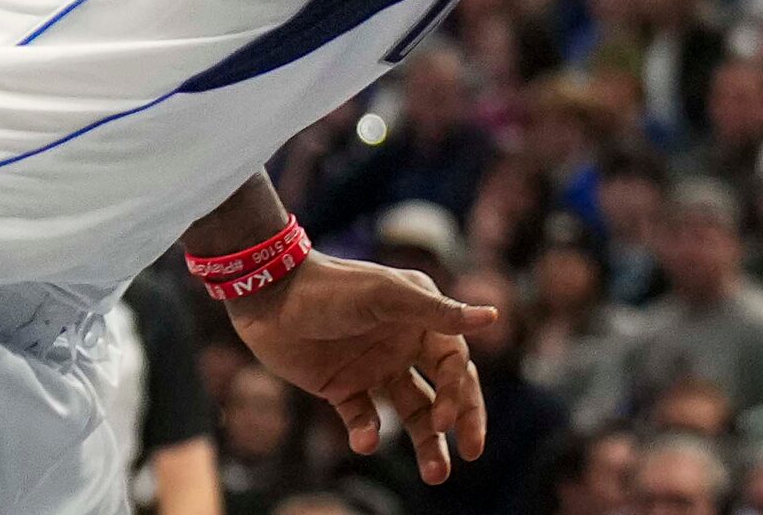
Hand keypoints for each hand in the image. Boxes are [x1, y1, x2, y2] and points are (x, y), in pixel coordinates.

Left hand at [225, 252, 492, 483]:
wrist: (271, 298)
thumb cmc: (334, 287)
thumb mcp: (388, 296)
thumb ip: (437, 312)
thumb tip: (492, 317)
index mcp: (423, 321)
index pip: (455, 363)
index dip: (457, 392)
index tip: (445, 421)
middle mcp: (406, 346)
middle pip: (445, 390)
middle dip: (461, 420)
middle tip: (472, 453)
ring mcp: (375, 368)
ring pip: (411, 411)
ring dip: (424, 441)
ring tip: (436, 476)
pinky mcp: (342, 388)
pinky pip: (363, 418)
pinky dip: (367, 433)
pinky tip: (365, 442)